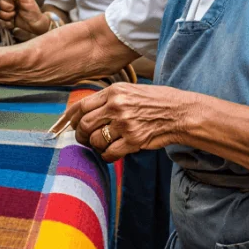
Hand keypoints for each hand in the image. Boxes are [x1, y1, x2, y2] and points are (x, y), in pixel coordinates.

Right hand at [0, 0, 48, 35]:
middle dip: (6, 6)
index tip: (13, 0)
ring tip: (14, 14)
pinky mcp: (5, 19)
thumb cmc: (33, 10)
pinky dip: (5, 21)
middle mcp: (8, 1)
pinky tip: (11, 21)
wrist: (35, 24)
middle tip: (14, 8)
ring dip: (6, 15)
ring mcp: (5, 10)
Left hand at [64, 83, 191, 161]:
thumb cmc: (156, 102)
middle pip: (85, 125)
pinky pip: (109, 153)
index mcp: (114, 91)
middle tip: (85, 139)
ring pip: (96, 140)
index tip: (68, 125)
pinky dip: (106, 156)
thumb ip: (109, 99)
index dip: (71, 118)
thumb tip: (85, 112)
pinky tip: (111, 154)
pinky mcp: (134, 140)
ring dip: (96, 146)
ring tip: (103, 145)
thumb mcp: (130, 91)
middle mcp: (117, 105)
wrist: (180, 113)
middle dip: (82, 135)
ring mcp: (125, 123)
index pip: (82, 105)